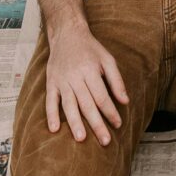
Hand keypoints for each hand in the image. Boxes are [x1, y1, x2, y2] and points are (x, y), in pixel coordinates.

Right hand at [45, 20, 127, 143]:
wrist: (67, 34)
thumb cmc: (90, 49)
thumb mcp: (108, 59)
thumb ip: (117, 80)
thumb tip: (125, 101)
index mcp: (90, 70)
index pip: (102, 96)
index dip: (110, 112)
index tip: (118, 124)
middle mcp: (75, 77)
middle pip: (87, 104)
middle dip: (97, 123)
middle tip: (105, 141)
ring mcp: (61, 80)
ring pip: (69, 105)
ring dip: (74, 122)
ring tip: (81, 138)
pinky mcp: (51, 82)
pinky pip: (50, 101)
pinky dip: (51, 115)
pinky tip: (54, 129)